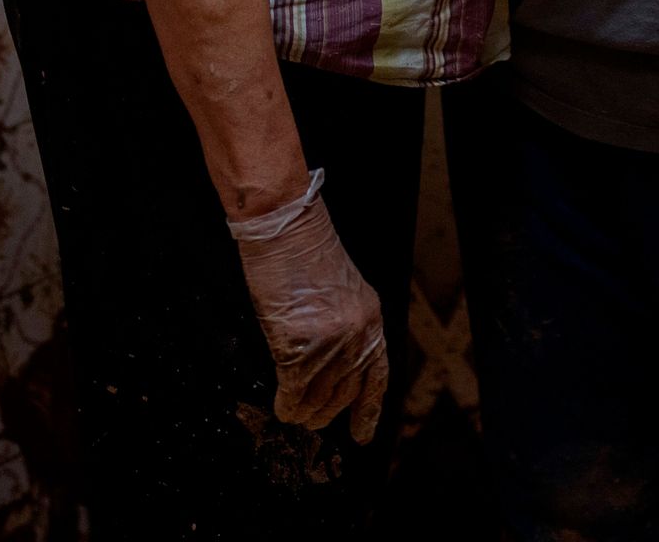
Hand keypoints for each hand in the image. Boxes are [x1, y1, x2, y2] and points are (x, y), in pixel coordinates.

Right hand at [228, 175, 389, 440]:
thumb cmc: (303, 251)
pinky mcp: (300, 343)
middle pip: (345, 393)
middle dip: (327, 413)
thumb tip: (330, 368)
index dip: (368, 410)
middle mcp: (357, 334)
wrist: (285, 224)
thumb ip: (343, 329)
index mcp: (371, 319)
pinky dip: (287, 403)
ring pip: (319, 396)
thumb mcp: (341, 292)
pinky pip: (294, 388)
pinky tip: (281, 407)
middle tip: (312, 421)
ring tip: (294, 415)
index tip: (361, 434)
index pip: (376, 377)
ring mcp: (330, 341)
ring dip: (305, 412)